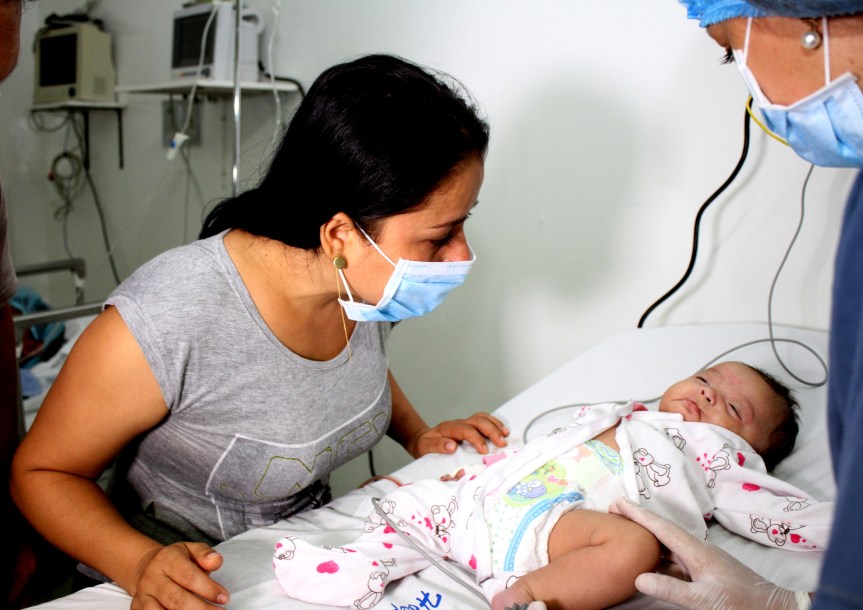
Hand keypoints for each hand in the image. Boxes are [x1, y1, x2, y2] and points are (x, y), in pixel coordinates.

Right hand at [130, 543, 229, 608]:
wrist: (147, 568)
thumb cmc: (177, 560)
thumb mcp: (191, 550)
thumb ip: (205, 554)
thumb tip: (216, 561)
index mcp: (166, 559)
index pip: (189, 576)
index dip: (208, 589)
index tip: (224, 598)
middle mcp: (151, 577)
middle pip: (177, 599)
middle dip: (201, 609)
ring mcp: (142, 595)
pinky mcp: (138, 609)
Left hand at [408, 412, 508, 456]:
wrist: (423, 439)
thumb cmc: (425, 446)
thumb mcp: (424, 447)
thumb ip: (437, 446)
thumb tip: (452, 446)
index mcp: (448, 428)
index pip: (465, 430)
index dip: (476, 439)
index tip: (484, 451)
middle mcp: (458, 423)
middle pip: (477, 421)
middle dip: (491, 431)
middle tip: (501, 443)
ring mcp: (464, 423)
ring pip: (482, 418)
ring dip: (495, 425)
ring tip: (505, 435)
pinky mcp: (469, 426)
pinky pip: (483, 420)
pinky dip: (494, 423)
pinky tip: (502, 430)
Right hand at [609, 498, 810, 609]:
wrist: (774, 609)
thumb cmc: (741, 603)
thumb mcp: (703, 600)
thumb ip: (671, 588)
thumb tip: (638, 577)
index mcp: (697, 551)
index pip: (661, 527)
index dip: (638, 514)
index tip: (617, 502)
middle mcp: (699, 550)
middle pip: (663, 530)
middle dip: (639, 520)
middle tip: (615, 511)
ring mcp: (703, 561)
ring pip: (669, 544)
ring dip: (648, 536)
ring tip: (626, 531)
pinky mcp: (707, 571)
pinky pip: (676, 558)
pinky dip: (659, 554)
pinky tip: (651, 560)